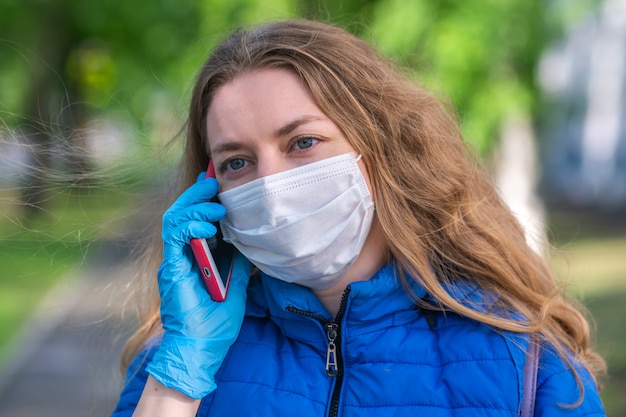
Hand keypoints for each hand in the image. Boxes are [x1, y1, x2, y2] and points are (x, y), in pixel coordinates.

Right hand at [146, 175, 250, 398]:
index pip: (194, 218)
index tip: (218, 182)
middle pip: (181, 212)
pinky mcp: (170, 268)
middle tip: (213, 181)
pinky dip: (190, 226)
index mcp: (195, 256)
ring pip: (174, 219)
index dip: (203, 198)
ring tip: (215, 203)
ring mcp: (173, 260)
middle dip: (197, 193)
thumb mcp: (236, 283)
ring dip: (195, 206)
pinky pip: (174, 237)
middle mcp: (180, 254)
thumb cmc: (217, 320)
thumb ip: (238, 260)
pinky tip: (208, 225)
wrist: (202, 346)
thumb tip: (250, 239)